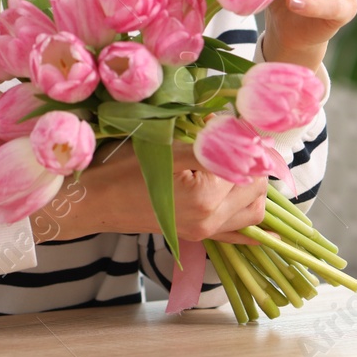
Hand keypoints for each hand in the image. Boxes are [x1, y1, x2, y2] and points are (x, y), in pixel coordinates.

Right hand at [34, 139, 267, 245]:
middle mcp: (212, 217)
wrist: (94, 200)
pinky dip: (254, 224)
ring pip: (254, 211)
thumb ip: (205, 141)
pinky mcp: (199, 235)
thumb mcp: (164, 145)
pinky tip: (262, 213)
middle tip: (238, 137)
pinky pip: (239, 235)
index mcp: (206, 193)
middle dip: (255, 160)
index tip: (237, 121)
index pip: (248, 161)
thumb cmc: (121, 168)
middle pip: (258, 187)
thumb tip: (235, 126)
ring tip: (241, 163)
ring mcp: (206, 230)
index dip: (246, 137)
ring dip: (256, 187)